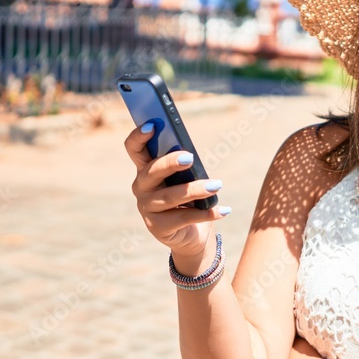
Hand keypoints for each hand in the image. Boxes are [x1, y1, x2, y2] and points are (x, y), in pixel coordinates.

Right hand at [124, 123, 228, 260]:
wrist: (190, 233)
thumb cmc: (188, 198)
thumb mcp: (186, 178)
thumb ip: (185, 166)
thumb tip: (191, 156)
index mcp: (146, 168)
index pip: (134, 148)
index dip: (138, 136)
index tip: (152, 125)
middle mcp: (141, 187)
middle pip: (152, 171)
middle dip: (170, 163)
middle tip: (190, 157)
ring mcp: (147, 208)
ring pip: (170, 196)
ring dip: (196, 190)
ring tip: (217, 185)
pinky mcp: (158, 227)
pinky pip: (184, 218)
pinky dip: (206, 213)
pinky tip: (223, 210)